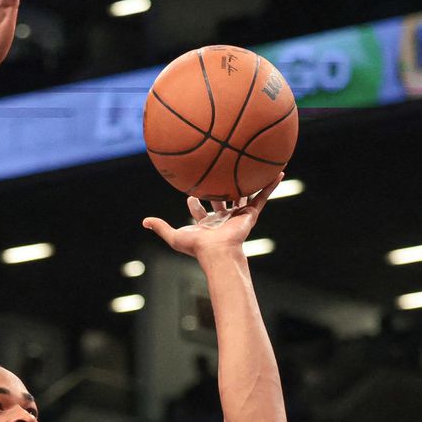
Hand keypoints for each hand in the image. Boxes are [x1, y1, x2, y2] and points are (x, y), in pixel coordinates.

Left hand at [142, 176, 281, 259]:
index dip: (194, 204)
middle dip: (218, 190)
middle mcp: (223, 219)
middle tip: (216, 176)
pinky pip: (262, 196)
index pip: (200, 211)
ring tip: (253, 170)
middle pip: (221, 200)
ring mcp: (237, 215)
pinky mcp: (249, 214)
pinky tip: (278, 172)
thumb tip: (144, 221)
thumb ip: (160, 228)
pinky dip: (271, 184)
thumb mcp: (174, 236)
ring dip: (248, 183)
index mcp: (208, 224)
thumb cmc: (197, 247)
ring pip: (244, 195)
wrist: (217, 251)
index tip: (190, 195)